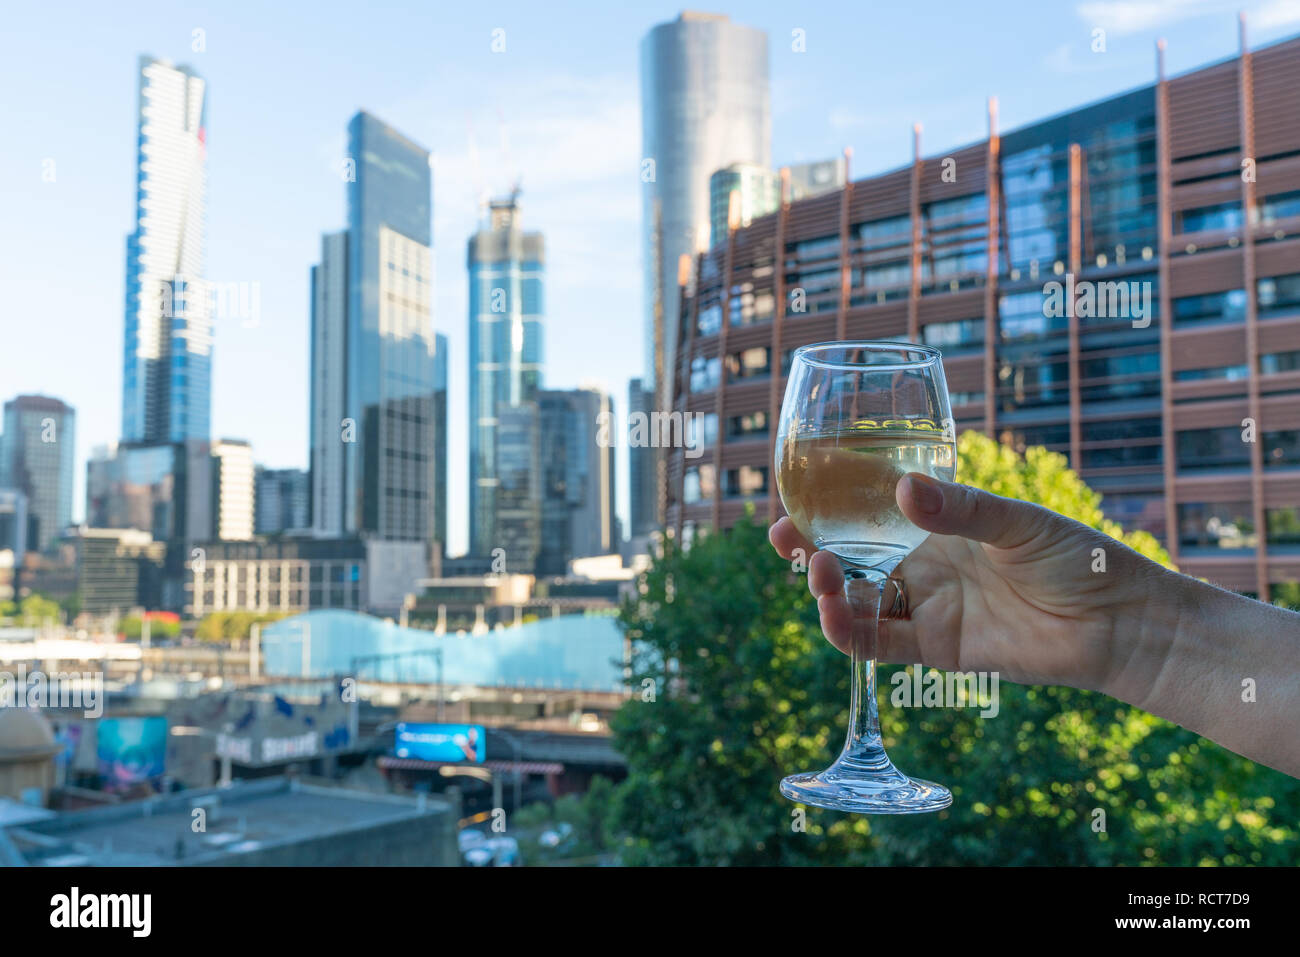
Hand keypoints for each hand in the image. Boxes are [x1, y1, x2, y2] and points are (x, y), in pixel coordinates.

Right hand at [768, 472, 1170, 692]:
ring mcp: (927, 608)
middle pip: (851, 559)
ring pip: (857, 602)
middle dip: (810, 549)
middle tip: (785, 536)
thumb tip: (901, 490)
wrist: (1120, 623)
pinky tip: (833, 612)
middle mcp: (924, 566)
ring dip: (827, 589)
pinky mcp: (936, 649)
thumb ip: (959, 510)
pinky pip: (879, 643)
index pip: (868, 516)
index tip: (795, 496)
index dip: (827, 509)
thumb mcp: (1018, 523)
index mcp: (938, 526)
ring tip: (818, 571)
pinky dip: (848, 631)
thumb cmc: (1078, 559)